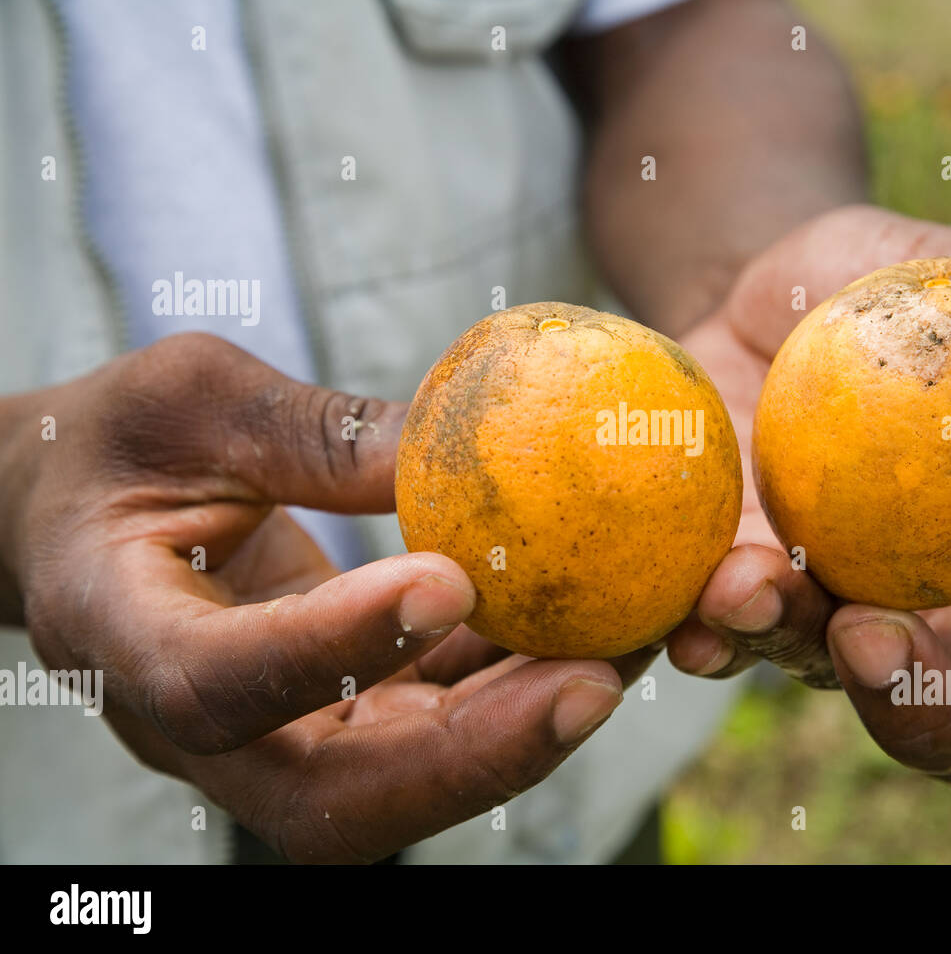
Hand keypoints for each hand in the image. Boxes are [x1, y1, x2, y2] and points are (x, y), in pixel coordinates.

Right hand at [1, 333, 638, 860]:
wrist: (75, 524)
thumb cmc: (114, 448)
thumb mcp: (187, 401)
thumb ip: (305, 430)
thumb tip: (451, 440)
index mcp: (121, 635)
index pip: (219, 682)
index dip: (332, 649)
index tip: (447, 584)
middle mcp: (196, 726)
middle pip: (336, 797)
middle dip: (474, 755)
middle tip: (592, 681)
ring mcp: (269, 741)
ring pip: (401, 784)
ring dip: (519, 729)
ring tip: (627, 649)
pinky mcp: (331, 721)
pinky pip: (427, 728)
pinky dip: (512, 690)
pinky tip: (594, 627)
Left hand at [668, 204, 950, 783]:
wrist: (758, 297)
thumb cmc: (880, 285)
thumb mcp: (947, 274)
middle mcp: (940, 607)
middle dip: (936, 713)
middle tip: (881, 638)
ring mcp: (836, 612)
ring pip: (834, 677)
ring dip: (795, 645)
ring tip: (754, 587)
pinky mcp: (743, 597)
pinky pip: (727, 639)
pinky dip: (711, 635)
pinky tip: (692, 618)